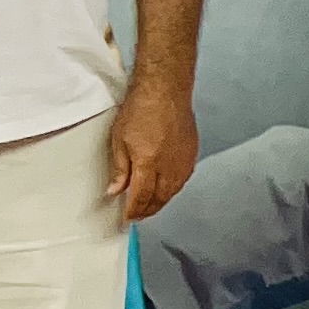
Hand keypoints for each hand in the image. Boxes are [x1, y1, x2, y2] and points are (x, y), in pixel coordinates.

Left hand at [107, 81, 198, 222]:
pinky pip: (183, 179)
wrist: (165, 90)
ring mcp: (183, 160)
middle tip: (138, 215)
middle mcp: (169, 166)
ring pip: (173, 191)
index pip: (141, 197)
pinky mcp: (191, 153)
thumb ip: (120, 169)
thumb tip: (116, 190)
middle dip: (148, 210)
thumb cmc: (141, 108)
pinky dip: (173, 189)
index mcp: (149, 163)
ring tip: (151, 206)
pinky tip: (167, 188)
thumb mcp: (119, 140)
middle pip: (160, 198)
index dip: (134, 211)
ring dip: (161, 202)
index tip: (128, 217)